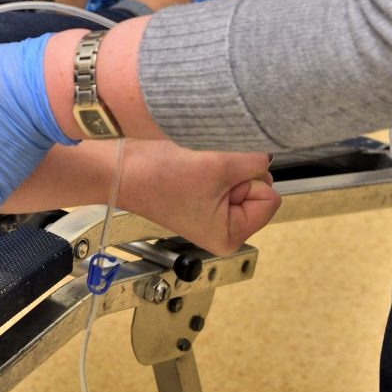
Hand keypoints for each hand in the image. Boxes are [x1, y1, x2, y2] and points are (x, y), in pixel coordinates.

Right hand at [119, 140, 279, 253]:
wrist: (119, 168)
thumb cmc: (158, 177)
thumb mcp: (218, 166)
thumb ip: (255, 161)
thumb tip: (269, 155)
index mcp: (230, 236)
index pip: (271, 198)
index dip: (248, 182)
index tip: (215, 181)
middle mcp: (224, 228)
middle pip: (259, 187)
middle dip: (236, 174)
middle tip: (202, 175)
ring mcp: (213, 211)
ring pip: (243, 177)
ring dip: (223, 166)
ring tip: (194, 170)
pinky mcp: (203, 194)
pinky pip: (226, 173)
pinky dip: (214, 164)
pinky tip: (192, 167)